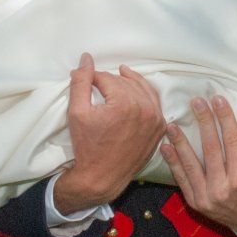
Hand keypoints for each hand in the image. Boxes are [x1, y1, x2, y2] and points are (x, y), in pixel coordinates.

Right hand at [58, 54, 164, 211]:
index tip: (84, 81)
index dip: (93, 78)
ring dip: (129, 83)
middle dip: (110, 80)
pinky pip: (154, 103)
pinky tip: (135, 91)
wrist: (102, 177)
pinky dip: (144, 94)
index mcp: (126, 103)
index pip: (108, 79)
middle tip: (97, 82)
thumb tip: (86, 58)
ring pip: (142, 89)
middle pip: (125, 82)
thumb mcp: (77, 112)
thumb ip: (81, 81)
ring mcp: (156, 119)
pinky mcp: (159, 128)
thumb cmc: (87, 147)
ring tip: (120, 76)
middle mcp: (146, 109)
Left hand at [162, 96, 236, 236]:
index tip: (217, 99)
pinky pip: (182, 180)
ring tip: (172, 125)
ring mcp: (207, 197)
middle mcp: (224, 188)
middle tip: (196, 102)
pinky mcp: (196, 203)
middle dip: (203, 123)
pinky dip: (173, 163)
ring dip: (180, 143)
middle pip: (211, 148)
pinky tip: (166, 147)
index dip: (225, 118)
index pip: (232, 140)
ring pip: (191, 164)